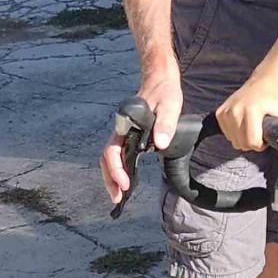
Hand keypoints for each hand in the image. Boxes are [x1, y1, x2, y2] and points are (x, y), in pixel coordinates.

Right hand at [102, 61, 181, 204]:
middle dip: (110, 180)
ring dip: (113, 177)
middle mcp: (121, 129)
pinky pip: (119, 154)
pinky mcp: (130, 134)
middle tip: (117, 199)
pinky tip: (127, 180)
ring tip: (120, 195)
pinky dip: (120, 169)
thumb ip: (165, 123)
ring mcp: (124, 132)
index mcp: (125, 123)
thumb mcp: (170, 104)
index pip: (112, 150)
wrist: (160, 77)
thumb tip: (161, 144)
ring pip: (111, 158)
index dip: (116, 169)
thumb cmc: (164, 90)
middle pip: (106, 158)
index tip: (125, 183)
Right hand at [218, 76, 277, 151]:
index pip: (252, 142)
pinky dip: (235, 133)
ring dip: (243, 139)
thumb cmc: (273, 99)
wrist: (261, 84)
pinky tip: (242, 125)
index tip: (264, 138)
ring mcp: (226, 112)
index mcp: (252, 110)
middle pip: (241, 144)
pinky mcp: (220, 113)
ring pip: (233, 141)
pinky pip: (226, 134)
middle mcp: (236, 110)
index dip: (261, 145)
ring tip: (251, 128)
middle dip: (251, 143)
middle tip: (258, 133)